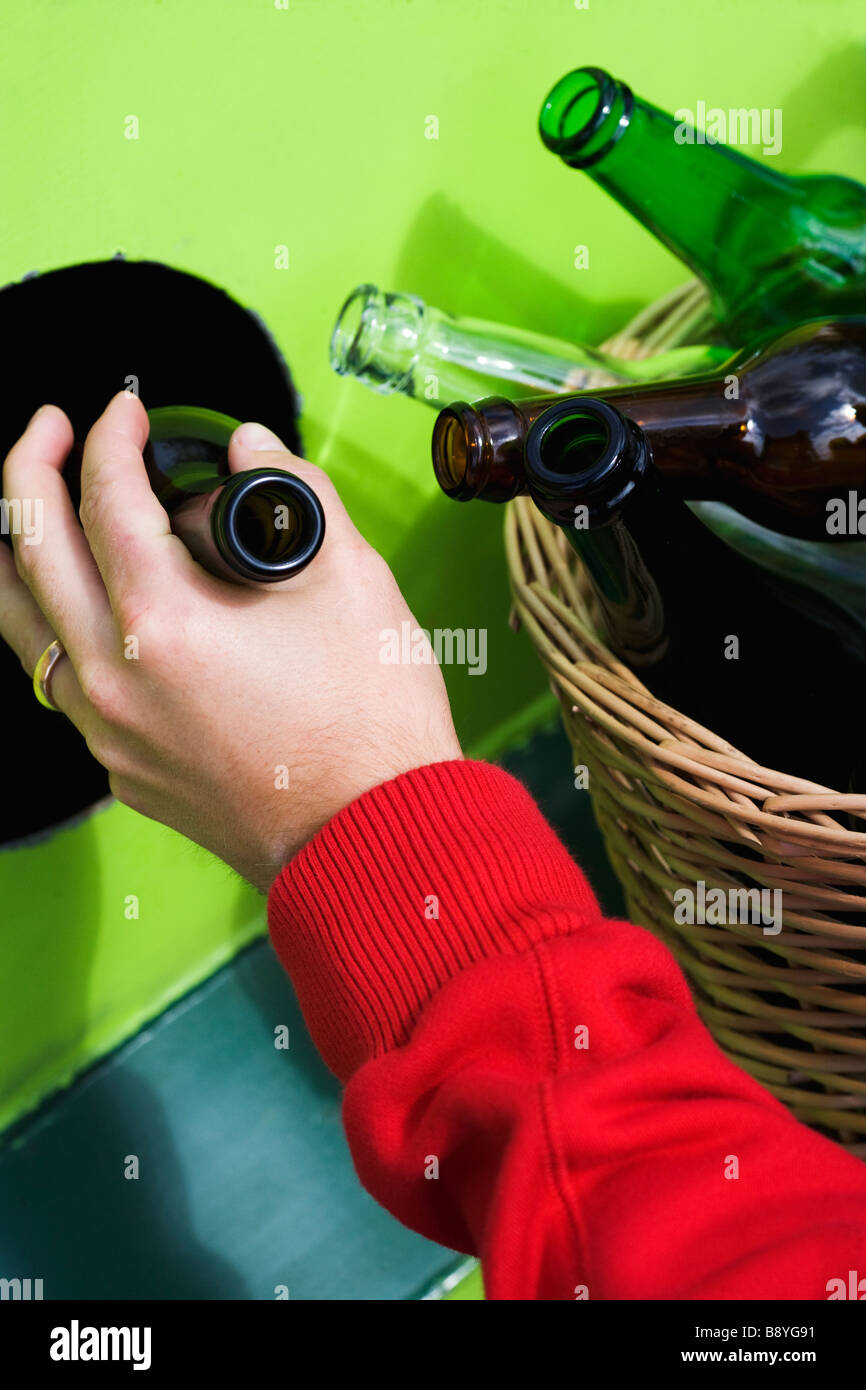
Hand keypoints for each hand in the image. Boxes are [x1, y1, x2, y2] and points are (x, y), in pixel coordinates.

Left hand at [0, 394, 461, 891]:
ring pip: (24, 625)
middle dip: (33, 469)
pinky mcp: (125, 770)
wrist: (376, 835)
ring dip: (22, 554)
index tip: (126, 409)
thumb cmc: (370, 724)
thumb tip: (254, 447)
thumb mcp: (351, 581)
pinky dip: (60, 626)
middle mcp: (113, 681)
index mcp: (162, 625)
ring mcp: (110, 734)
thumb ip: (296, 490)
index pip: (107, 498)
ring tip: (37, 515)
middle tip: (52, 429)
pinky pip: (63, 683)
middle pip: (32, 550)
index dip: (112, 435)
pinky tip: (91, 610)